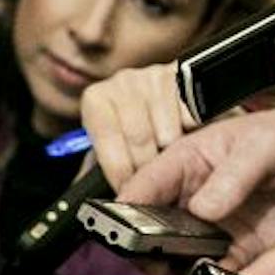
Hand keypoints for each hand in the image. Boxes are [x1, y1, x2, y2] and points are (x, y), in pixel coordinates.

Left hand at [78, 63, 197, 193]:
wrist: (162, 96)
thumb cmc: (131, 126)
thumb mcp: (107, 145)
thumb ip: (93, 168)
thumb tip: (84, 198)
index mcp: (97, 100)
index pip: (108, 140)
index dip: (120, 170)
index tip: (129, 188)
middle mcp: (122, 83)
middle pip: (139, 139)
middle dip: (146, 167)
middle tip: (153, 179)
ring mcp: (152, 77)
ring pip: (167, 134)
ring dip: (171, 153)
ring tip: (169, 156)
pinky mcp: (182, 78)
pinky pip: (190, 119)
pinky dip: (190, 134)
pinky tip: (186, 136)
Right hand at [115, 103, 274, 263]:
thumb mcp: (266, 143)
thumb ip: (235, 174)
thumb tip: (202, 209)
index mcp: (186, 163)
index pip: (142, 187)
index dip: (125, 212)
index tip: (124, 235)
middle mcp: (189, 199)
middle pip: (149, 230)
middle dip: (146, 251)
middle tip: (157, 266)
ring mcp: (210, 230)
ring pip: (177, 259)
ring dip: (181, 272)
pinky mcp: (235, 254)